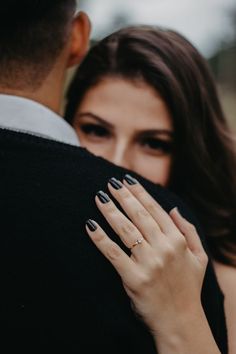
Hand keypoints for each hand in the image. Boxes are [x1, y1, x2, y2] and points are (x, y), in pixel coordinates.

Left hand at [85, 175, 207, 337]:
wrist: (180, 321)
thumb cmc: (189, 288)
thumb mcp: (199, 257)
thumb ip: (189, 230)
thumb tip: (173, 209)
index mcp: (177, 241)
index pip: (155, 209)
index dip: (140, 192)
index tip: (127, 180)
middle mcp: (164, 248)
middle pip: (139, 215)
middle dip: (123, 196)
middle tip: (110, 183)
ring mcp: (148, 263)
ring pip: (125, 230)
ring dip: (110, 211)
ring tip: (99, 197)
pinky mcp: (133, 278)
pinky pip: (113, 253)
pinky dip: (100, 239)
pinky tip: (90, 226)